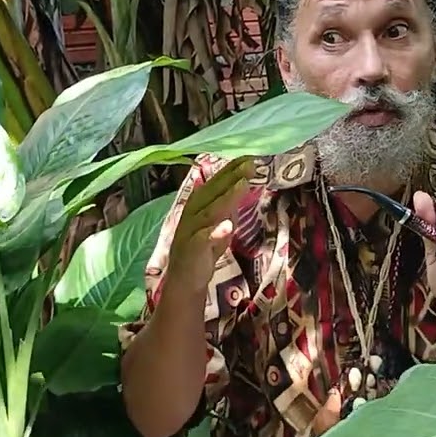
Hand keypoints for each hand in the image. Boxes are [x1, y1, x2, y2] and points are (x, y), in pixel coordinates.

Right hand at [165, 158, 253, 290]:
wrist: (186, 280)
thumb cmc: (203, 249)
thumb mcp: (219, 222)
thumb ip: (228, 205)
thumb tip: (242, 183)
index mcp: (198, 205)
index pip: (216, 183)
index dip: (231, 169)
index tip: (248, 155)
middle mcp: (193, 213)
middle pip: (213, 192)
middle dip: (231, 176)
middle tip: (249, 162)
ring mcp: (191, 230)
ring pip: (210, 211)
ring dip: (226, 197)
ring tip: (242, 183)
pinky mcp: (192, 249)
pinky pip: (204, 239)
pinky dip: (215, 232)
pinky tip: (228, 226)